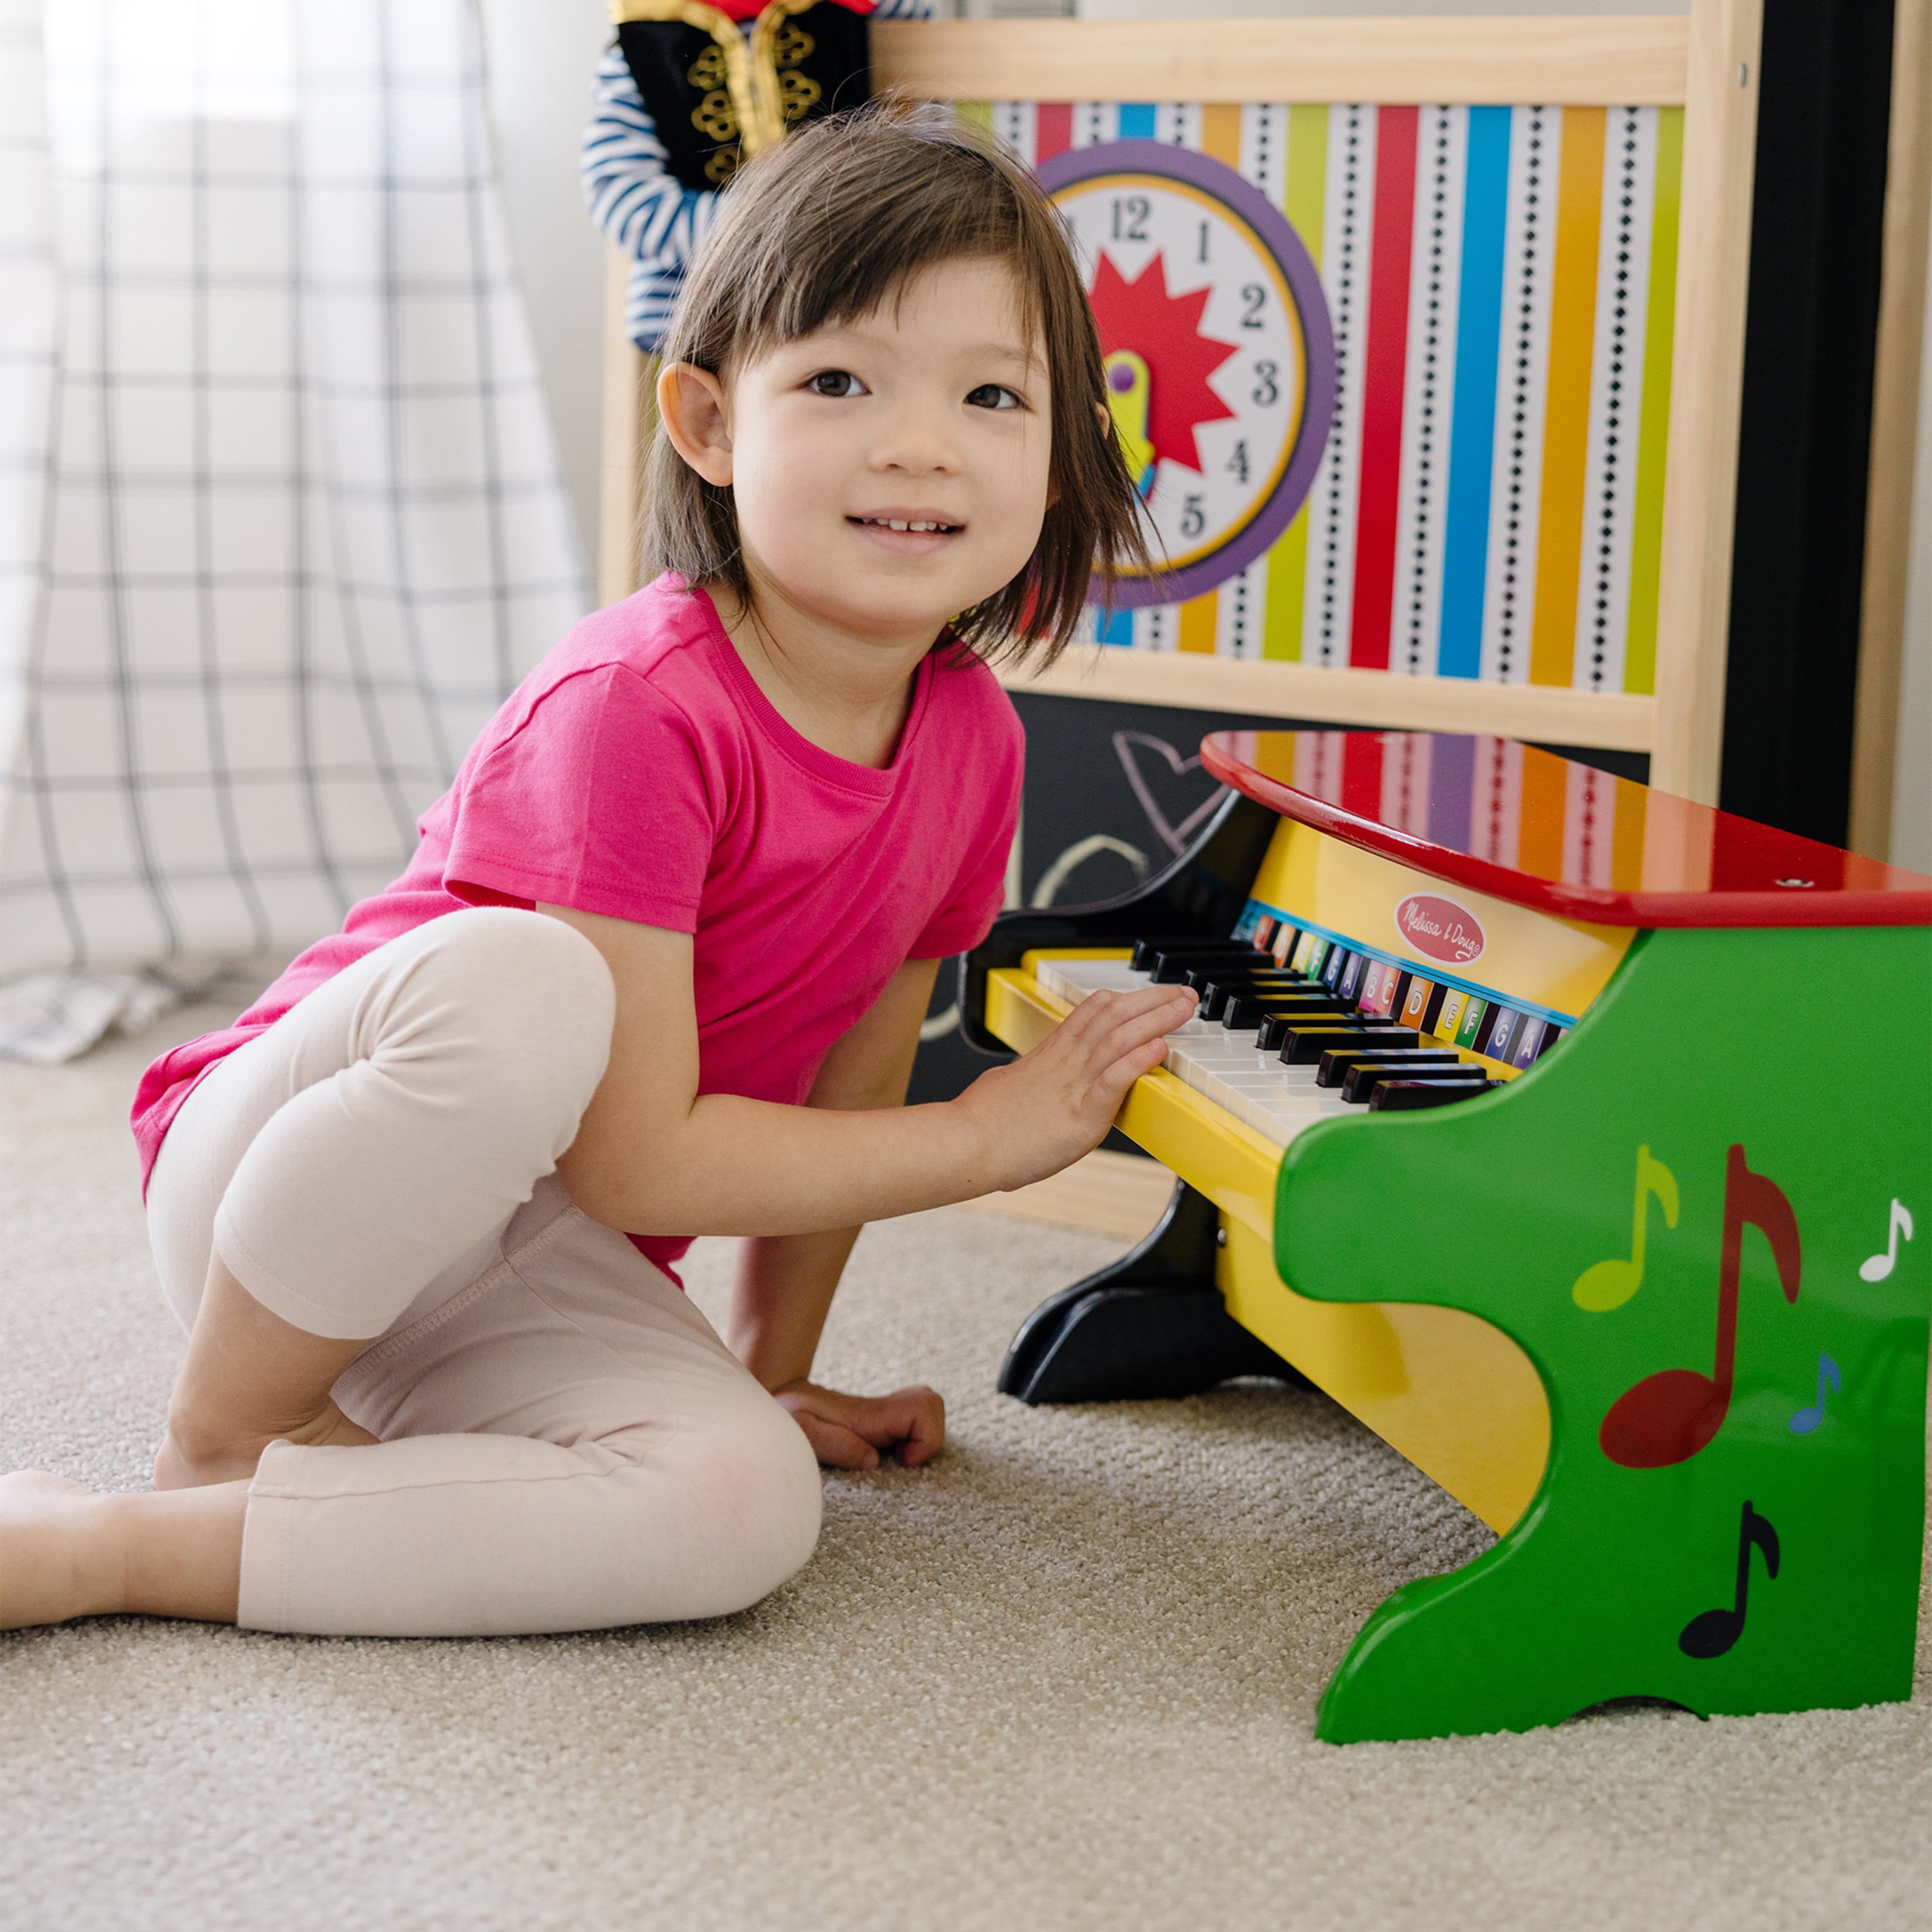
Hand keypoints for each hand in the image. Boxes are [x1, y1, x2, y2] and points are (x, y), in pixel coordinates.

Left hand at [774, 1379, 944, 1469]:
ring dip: (922, 1437)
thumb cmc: (785, 1418)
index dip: (926, 1439)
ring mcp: (882, 1412)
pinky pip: (915, 1420)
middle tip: (901, 1461)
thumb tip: (872, 1460)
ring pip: (927, 1408)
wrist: (775, 1398)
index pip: (922, 1409)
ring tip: (896, 1458)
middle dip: (929, 1437)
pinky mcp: (880, 1420)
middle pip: (931, 1403)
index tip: (902, 1462)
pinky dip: (913, 1438)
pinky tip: (888, 1455)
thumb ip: (835, 1444)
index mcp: (869, 1415)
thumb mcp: (801, 1431)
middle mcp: (881, 1410)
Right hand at [954, 982, 1195, 1191]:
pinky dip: (1138, 1061)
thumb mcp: (1006, 1085)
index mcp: (1049, 1057)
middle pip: (1113, 1018)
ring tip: (1183, 1009)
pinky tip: (1159, 1048)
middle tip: (1183, 994)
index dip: (1124, 999)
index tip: (1149, 993)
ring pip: (1119, 1041)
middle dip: (1152, 1001)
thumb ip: (1028, 1076)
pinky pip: (1113, 1081)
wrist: (963, 1144)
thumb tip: (1030, 1075)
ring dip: (1156, 1021)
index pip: (1091, 1013)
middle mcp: (1064, 1065)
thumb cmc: (978, 1122)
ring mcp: (1072, 1088)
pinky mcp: (1079, 1117)